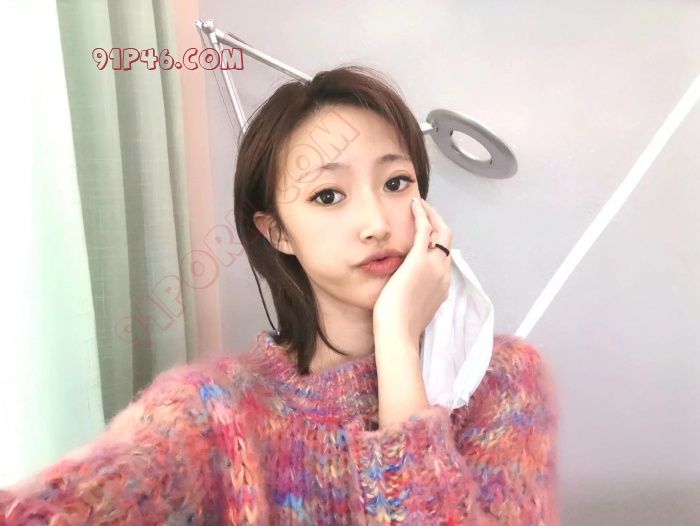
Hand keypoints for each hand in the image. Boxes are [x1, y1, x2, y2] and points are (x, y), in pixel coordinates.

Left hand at [373, 197, 452, 347]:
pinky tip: (414, 205)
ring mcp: (434, 266)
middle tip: (427, 211)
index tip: (428, 232)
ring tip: (420, 205)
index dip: (437, 242)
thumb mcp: (414, 306)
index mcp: (442, 285)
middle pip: (447, 240)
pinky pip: (424, 229)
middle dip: (439, 222)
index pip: (444, 256)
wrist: (398, 333)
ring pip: (440, 231)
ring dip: (431, 215)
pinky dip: (422, 215)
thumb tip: (407, 288)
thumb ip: (416, 293)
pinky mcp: (419, 260)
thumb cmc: (399, 325)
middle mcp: (444, 273)